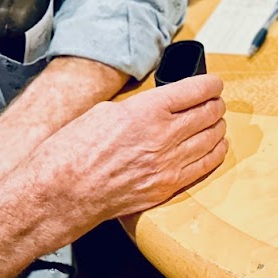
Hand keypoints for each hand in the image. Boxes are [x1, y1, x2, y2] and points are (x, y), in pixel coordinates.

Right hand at [35, 74, 228, 228]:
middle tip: (215, 101)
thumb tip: (156, 106)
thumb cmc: (71, 151)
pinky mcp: (167, 186)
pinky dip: (215, 153)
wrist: (61, 193)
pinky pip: (204, 166)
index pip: (195, 90)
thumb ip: (138, 108)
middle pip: (208, 113)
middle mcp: (163, 135)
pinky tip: (216, 147)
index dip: (210, 84)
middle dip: (215, 104)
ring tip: (216, 121)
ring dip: (217, 126)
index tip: (213, 84)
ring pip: (211, 138)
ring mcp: (168, 163)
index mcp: (146, 110)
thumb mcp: (104, 112)